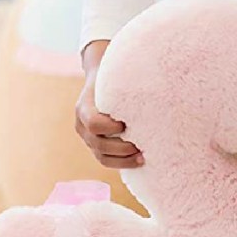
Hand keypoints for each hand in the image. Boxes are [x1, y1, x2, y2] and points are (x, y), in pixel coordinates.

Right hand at [75, 40, 143, 168]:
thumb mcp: (116, 77)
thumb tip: (155, 73)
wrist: (101, 82)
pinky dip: (122, 163)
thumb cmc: (113, 78)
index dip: (110, 127)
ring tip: (143, 157)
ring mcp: (87, 137)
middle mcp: (81, 124)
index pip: (94, 123)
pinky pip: (106, 160)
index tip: (126, 124)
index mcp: (83, 107)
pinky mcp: (96, 146)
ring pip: (102, 156)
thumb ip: (127, 80)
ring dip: (123, 160)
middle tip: (141, 147)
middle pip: (98, 143)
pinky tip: (139, 160)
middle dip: (121, 148)